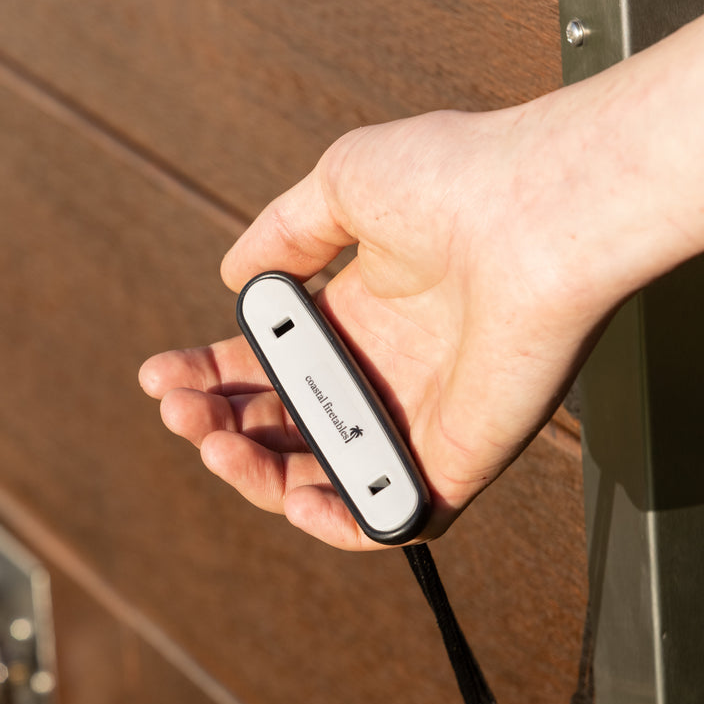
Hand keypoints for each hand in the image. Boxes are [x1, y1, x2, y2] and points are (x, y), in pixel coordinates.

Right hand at [139, 106, 621, 549]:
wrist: (543, 211)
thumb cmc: (459, 181)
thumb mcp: (342, 183)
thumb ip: (282, 232)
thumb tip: (236, 276)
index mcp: (359, 316)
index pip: (266, 365)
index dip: (208, 375)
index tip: (161, 376)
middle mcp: (384, 373)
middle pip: (278, 426)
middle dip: (215, 424)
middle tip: (180, 411)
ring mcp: (417, 421)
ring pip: (316, 479)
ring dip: (252, 474)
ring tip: (213, 443)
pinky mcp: (453, 462)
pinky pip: (387, 519)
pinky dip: (334, 522)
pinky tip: (292, 495)